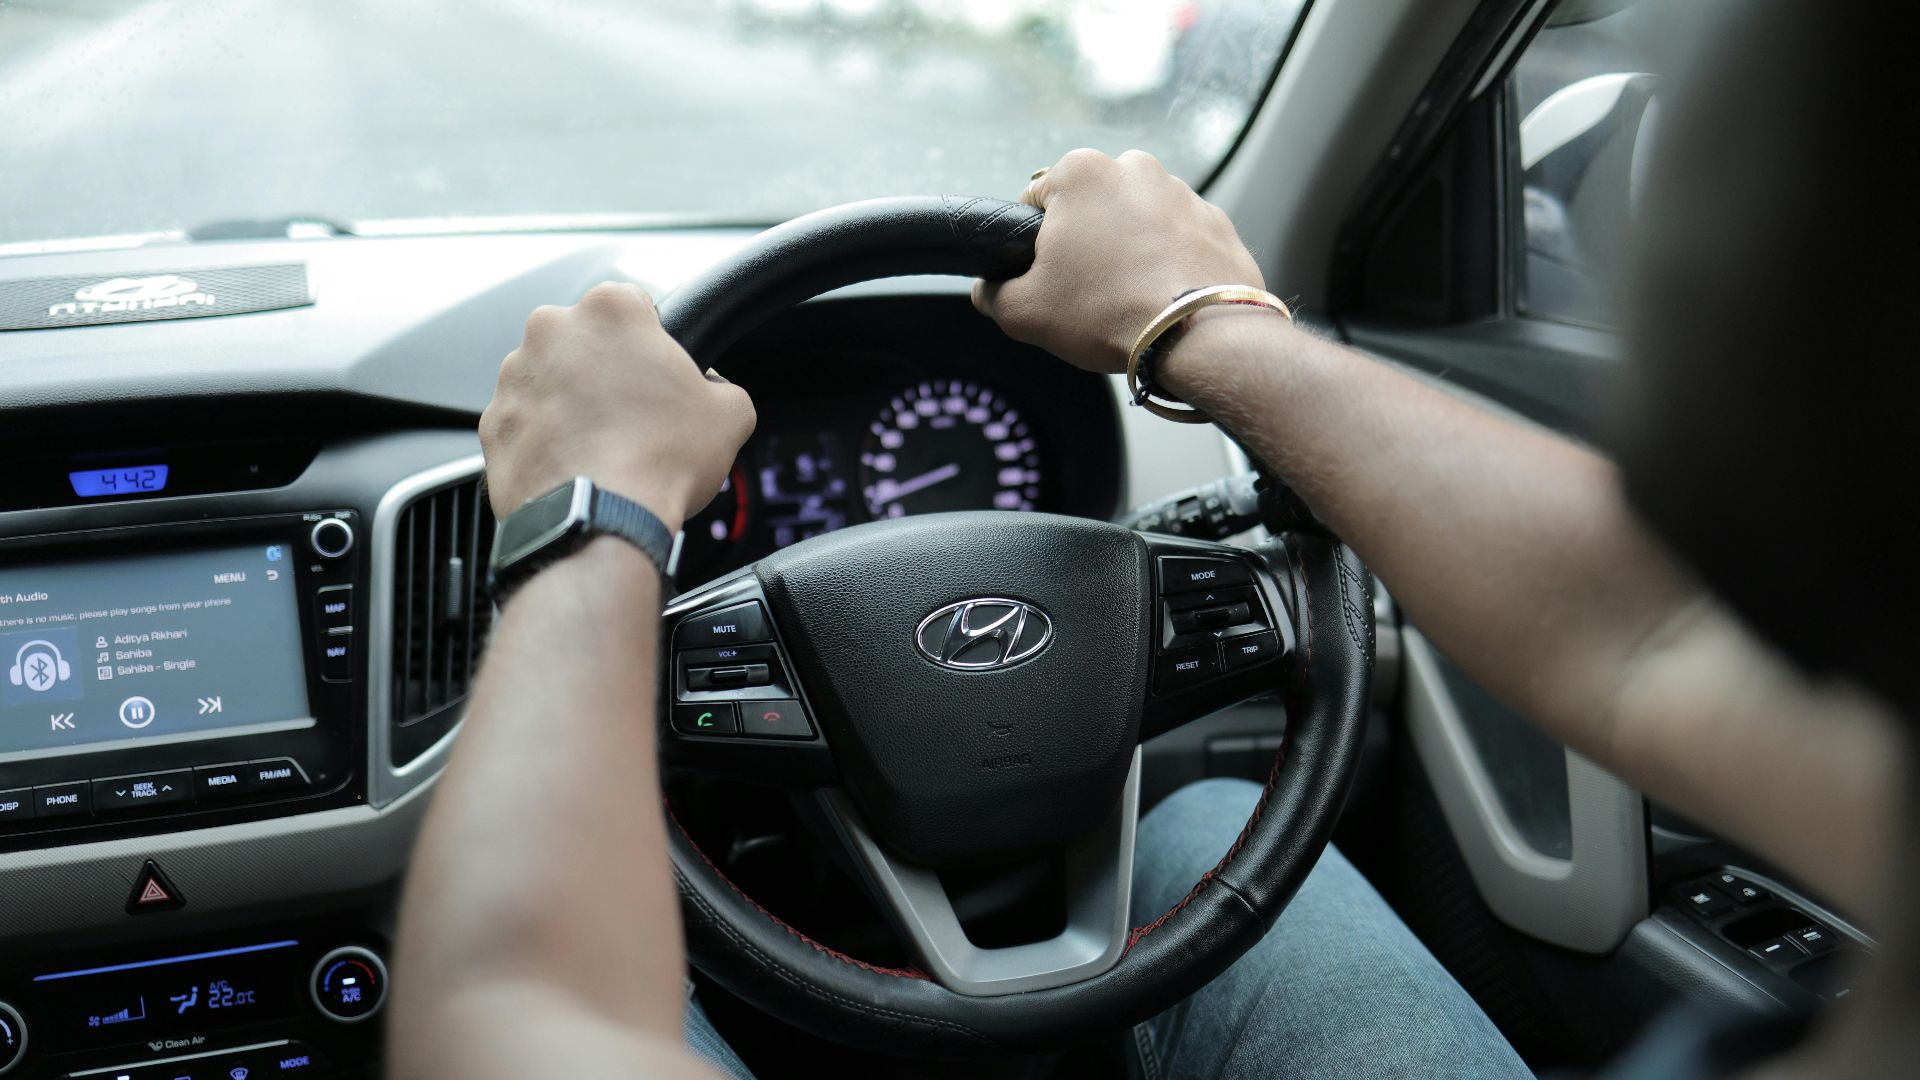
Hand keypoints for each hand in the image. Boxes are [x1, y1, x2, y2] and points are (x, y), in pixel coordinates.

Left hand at [480, 282, 755, 529]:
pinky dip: (544, 440)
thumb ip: (722, 386)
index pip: (634, 304)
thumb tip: (711, 392)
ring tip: (603, 446)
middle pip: (585, 340)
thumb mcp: (731, 414)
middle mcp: (550, 331)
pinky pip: (525, 424)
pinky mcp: (492, 424)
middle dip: (604, 370)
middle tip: (633, 414)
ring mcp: (513, 378)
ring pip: (549, 380)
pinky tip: (575, 466)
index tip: (658, 374)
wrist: (599, 520)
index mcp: (609, 310)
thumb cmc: (660, 459)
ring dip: (571, 404)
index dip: (652, 342)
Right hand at [971, 149, 1264, 374]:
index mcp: (1080, 172)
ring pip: (1136, 223)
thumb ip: (992, 293)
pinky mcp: (1217, 221)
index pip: (1034, 204)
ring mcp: (1182, 191)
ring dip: (1128, 253)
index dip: (1032, 247)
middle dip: (1085, 246)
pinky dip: (1167, 263)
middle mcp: (1134, 167)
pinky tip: (1162, 298)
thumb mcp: (1023, 313)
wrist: (1200, 334)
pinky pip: (1177, 241)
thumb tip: (989, 289)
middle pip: (1090, 210)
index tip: (1048, 279)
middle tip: (1088, 295)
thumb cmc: (1108, 313)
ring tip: (1129, 300)